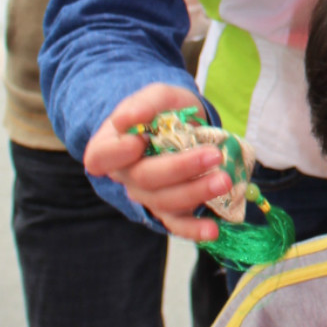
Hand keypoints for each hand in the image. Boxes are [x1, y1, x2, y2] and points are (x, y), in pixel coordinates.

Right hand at [83, 81, 225, 241]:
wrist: (182, 124)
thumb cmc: (162, 111)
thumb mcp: (156, 95)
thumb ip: (144, 103)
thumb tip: (130, 118)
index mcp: (110, 147)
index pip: (101, 157)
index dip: (118, 153)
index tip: (139, 140)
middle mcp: (125, 177)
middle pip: (144, 180)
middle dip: (180, 169)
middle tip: (213, 155)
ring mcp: (148, 196)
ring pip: (165, 202)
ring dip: (196, 193)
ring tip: (224, 180)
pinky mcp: (170, 209)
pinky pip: (177, 224)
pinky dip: (195, 230)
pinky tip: (213, 230)